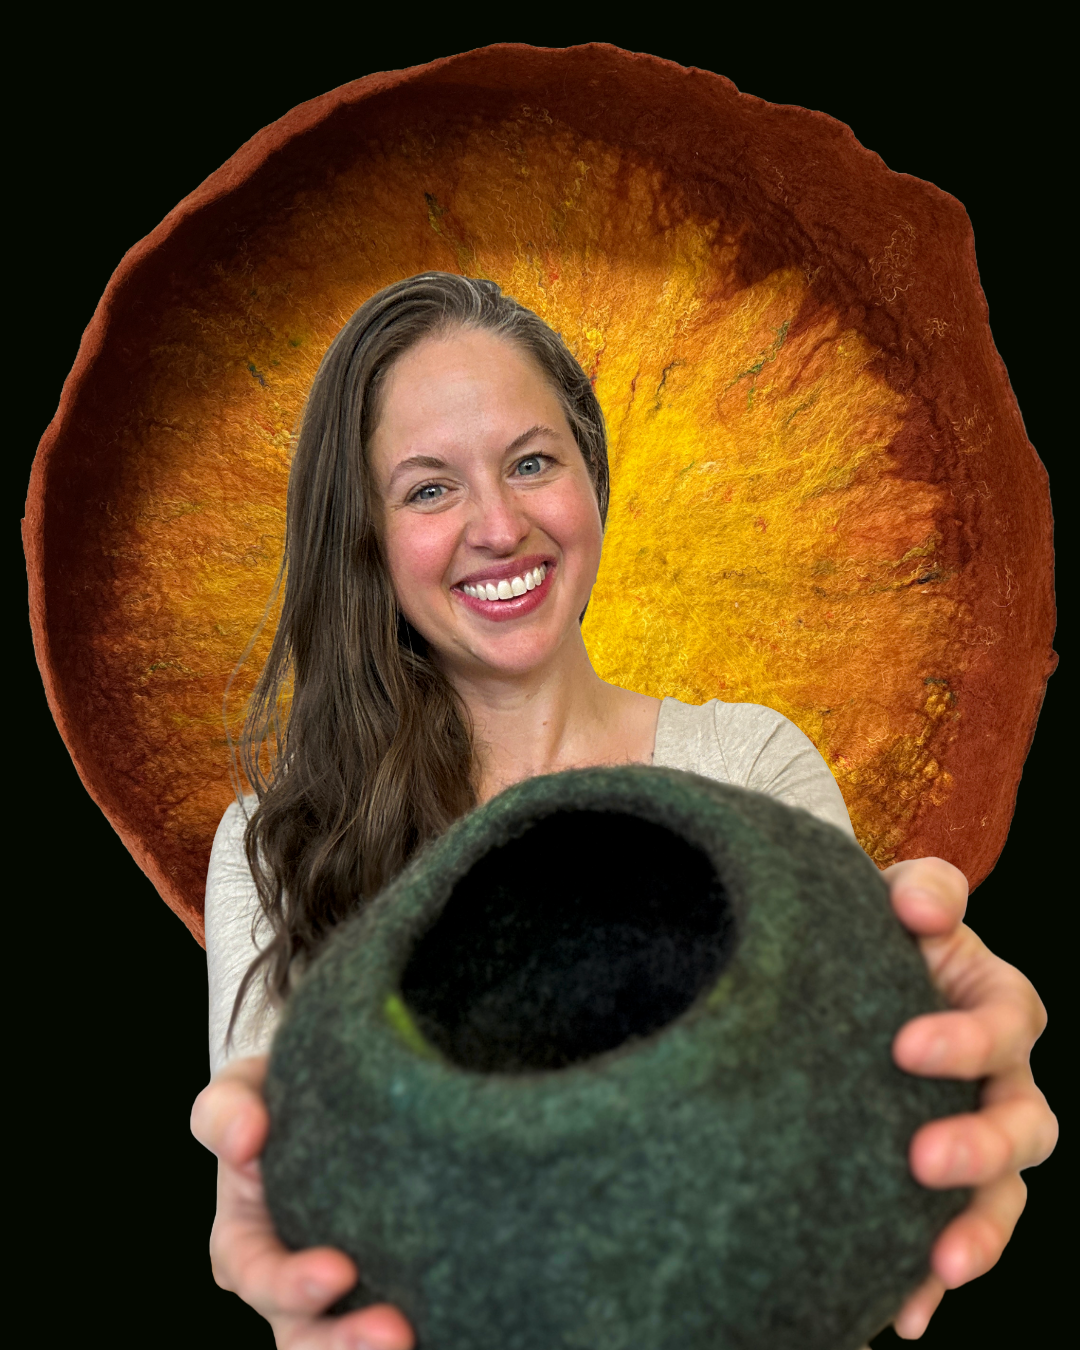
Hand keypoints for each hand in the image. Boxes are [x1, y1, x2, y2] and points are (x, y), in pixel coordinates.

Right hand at [190, 1055, 415, 1349]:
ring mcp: (339, 1295)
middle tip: (393, 1331)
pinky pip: (400, 1325)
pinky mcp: (387, 1289)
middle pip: (303, 1336)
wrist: (340, 1094)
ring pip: (346, 1345)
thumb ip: (228, 1109)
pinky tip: (450, 1328)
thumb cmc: (277, 1098)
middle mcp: (288, 1281)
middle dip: (341, 1343)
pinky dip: (424, 1333)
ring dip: (373, 1349)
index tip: (340, 1271)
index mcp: (245, 1240)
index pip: (256, 1276)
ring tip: (412, 1338)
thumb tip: (244, 1138)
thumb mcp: (244, 1089)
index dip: (292, 1283)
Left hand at [881, 858, 1057, 1338]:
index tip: (902, 1048)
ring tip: (939, 1260)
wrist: (831, 977)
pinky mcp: (930, 1189)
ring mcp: (970, 1138)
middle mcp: (998, 1079)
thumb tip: (924, 909)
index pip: (1008, 1024)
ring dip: (980, 1232)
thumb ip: (921, 890)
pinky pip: (945, 1241)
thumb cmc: (873, 934)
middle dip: (982, 1147)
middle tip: (921, 1159)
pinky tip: (899, 1314)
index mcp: (995, 1004)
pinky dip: (928, 1278)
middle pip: (1024, 1123)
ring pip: (1004, 1197)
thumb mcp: (895, 900)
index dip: (968, 1040)